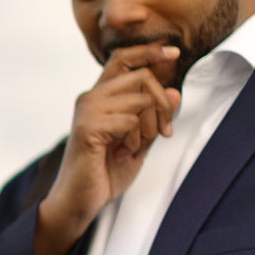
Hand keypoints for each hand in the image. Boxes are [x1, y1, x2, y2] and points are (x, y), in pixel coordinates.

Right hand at [34, 43, 181, 254]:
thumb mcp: (140, 142)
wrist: (79, 202)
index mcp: (100, 97)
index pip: (123, 58)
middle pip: (141, 77)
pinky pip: (130, 120)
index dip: (149, 52)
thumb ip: (154, 118)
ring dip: (150, 128)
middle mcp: (90, 97)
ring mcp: (87, 111)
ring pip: (140, 100)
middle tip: (165, 134)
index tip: (174, 52)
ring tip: (136, 148)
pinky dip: (136, 140)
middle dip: (162, 106)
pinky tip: (124, 153)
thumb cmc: (105, 174)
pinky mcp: (87, 128)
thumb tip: (174, 92)